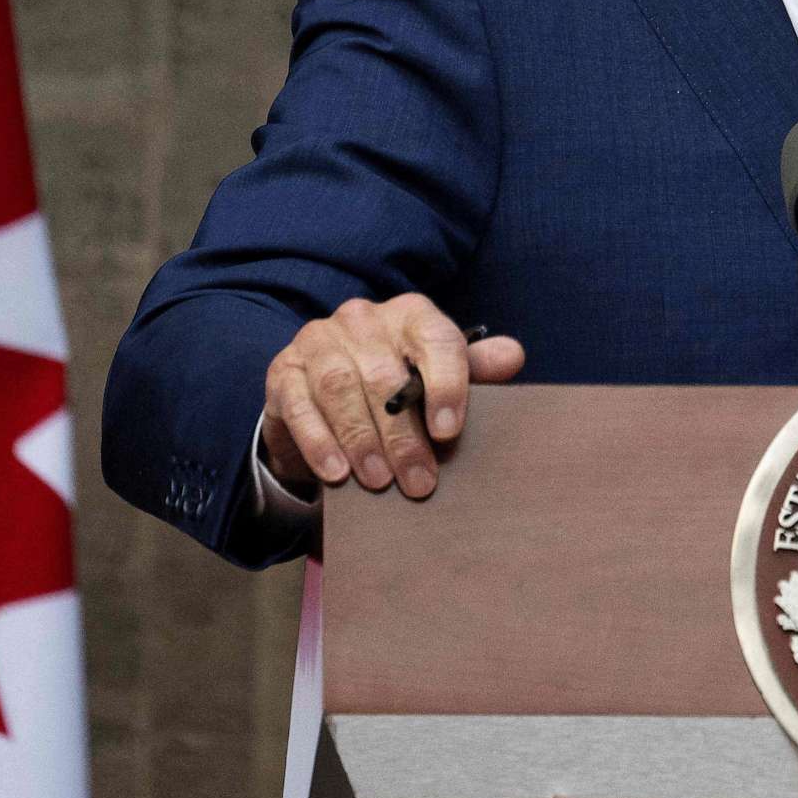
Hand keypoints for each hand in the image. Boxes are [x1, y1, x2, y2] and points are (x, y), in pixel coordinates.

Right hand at [259, 294, 525, 498]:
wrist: (329, 395)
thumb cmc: (399, 386)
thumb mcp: (440, 377)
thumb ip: (476, 369)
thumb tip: (513, 356)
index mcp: (411, 315)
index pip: (436, 340)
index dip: (446, 384)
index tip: (450, 431)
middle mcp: (362, 319)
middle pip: (385, 375)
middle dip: (403, 436)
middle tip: (419, 483)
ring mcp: (318, 341)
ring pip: (340, 388)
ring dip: (361, 440)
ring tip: (379, 483)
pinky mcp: (284, 371)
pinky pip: (300, 405)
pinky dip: (319, 442)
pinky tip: (336, 473)